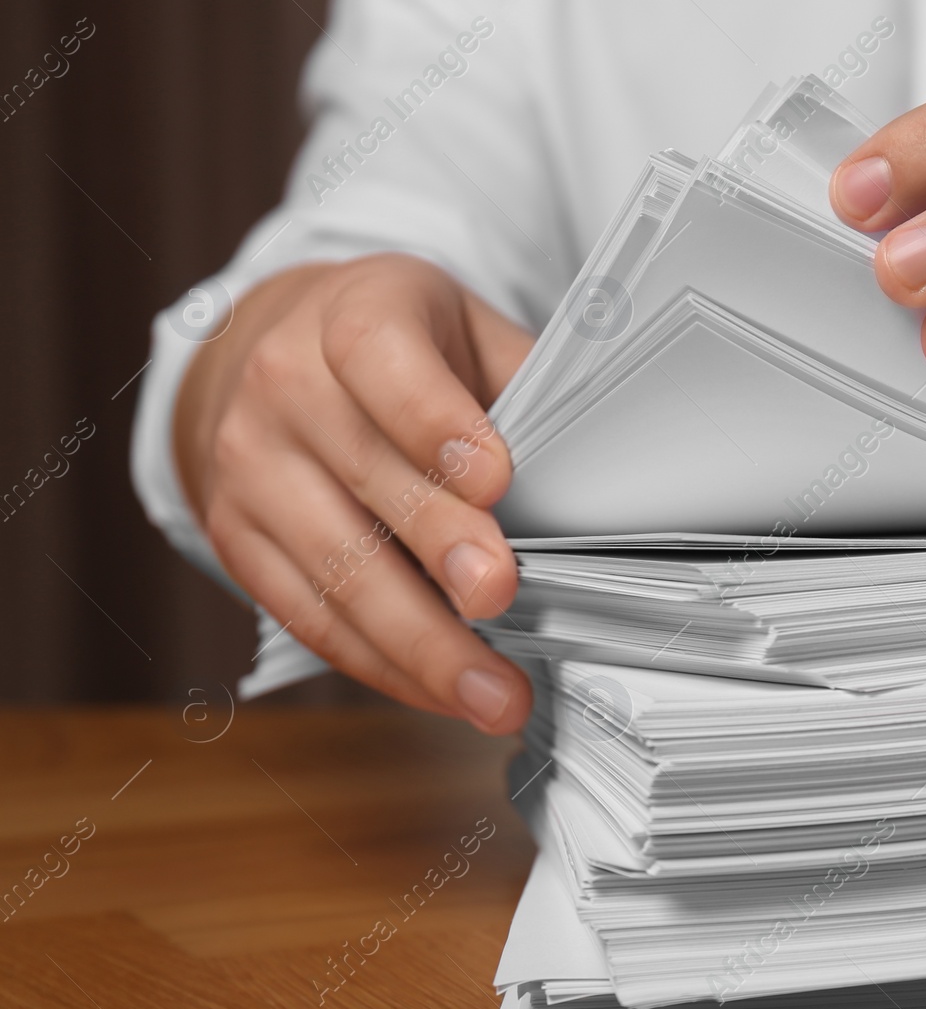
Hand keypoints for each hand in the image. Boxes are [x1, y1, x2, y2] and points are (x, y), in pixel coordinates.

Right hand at [174, 254, 534, 733]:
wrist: (268, 355)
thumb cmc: (396, 349)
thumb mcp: (463, 330)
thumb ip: (525, 383)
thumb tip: (605, 466)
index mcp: (351, 315)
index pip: (379, 356)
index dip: (435, 419)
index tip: (496, 478)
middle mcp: (284, 386)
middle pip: (364, 476)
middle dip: (439, 546)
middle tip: (500, 595)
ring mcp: (250, 469)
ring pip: (335, 568)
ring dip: (420, 642)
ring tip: (493, 693)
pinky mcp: (237, 541)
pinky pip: (310, 617)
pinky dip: (384, 665)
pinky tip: (444, 692)